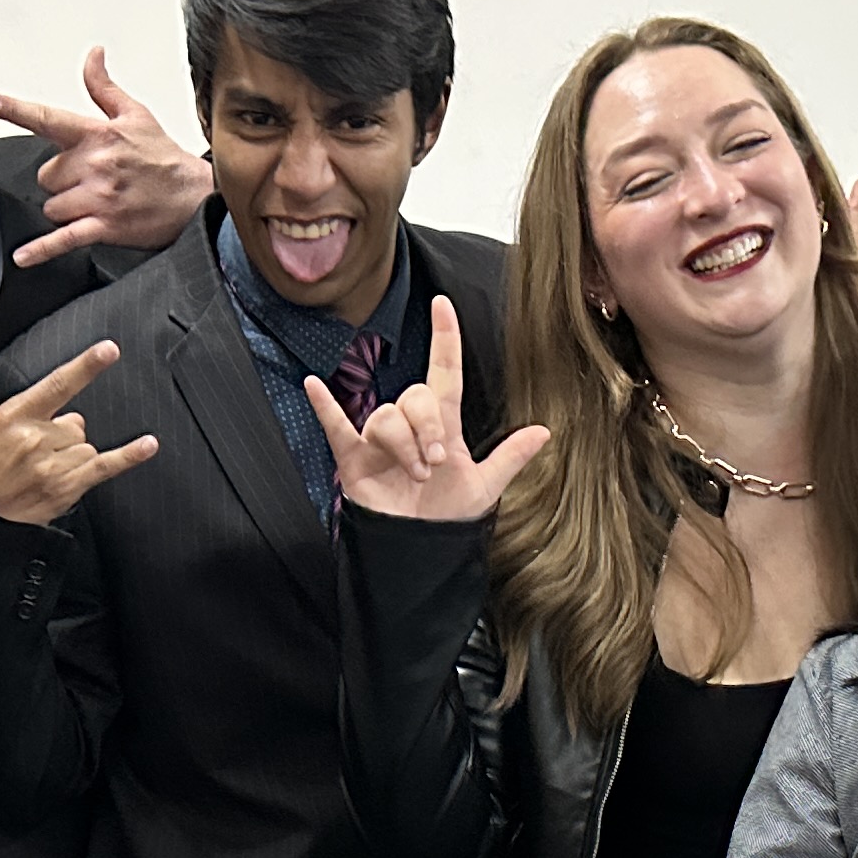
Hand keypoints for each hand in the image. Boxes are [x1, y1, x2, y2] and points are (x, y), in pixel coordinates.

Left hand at [0, 47, 212, 268]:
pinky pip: (63, 239)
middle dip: (61, 180)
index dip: (14, 108)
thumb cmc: (165, 159)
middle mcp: (94, 165)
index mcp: (97, 135)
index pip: (47, 117)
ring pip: (52, 205)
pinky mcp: (104, 227)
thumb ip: (104, 88)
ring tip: (95, 202)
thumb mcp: (136, 115)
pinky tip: (24, 256)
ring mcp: (98, 197)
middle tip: (90, 180)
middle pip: (46, 175)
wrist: (196, 196)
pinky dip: (42, 250)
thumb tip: (93, 56)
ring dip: (66, 207)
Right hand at [0, 340, 153, 523]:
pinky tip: (148, 445)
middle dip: (64, 436)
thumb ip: (38, 410)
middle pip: (77, 423)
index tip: (109, 350)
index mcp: (17, 414)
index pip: (57, 384)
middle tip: (39, 453)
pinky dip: (128, 456)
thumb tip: (76, 416)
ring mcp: (50, 464)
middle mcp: (34, 438)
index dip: (85, 366)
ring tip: (46, 470)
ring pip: (87, 446)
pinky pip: (105, 466)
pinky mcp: (65, 487)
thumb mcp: (2, 423)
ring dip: (74, 457)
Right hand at [310, 296, 548, 522]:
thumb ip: (510, 457)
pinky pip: (335, 425)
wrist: (418, 551)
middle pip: (414, 398)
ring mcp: (380, 440)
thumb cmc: (447, 518)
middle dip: (427, 428)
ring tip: (415, 475)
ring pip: (386, 417)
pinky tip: (314, 385)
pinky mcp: (354, 458)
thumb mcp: (484, 487)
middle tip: (435, 462)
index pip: (444, 374)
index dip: (445, 340)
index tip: (443, 306)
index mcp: (442, 428)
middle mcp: (410, 427)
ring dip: (403, 446)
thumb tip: (544, 431)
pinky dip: (325, 406)